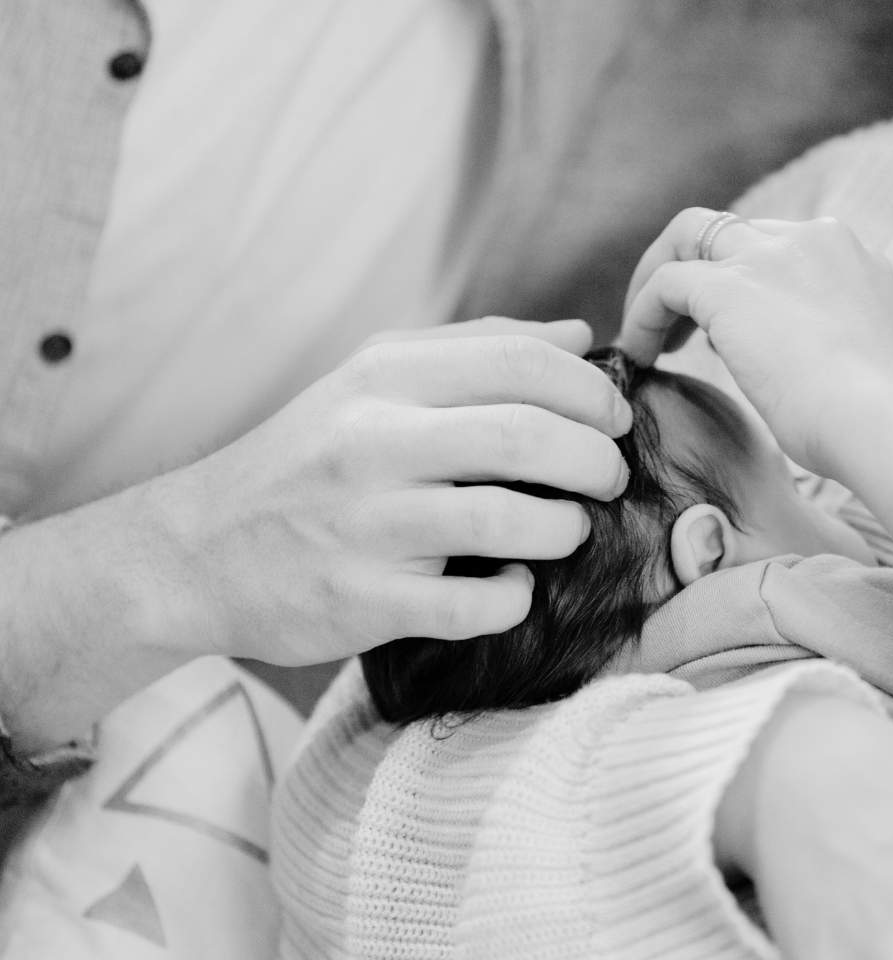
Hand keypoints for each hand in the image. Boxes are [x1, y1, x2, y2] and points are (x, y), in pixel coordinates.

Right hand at [140, 317, 631, 666]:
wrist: (195, 552)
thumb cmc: (307, 460)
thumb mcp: (372, 381)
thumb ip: (477, 350)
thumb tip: (580, 338)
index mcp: (383, 377)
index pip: (521, 363)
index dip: (591, 392)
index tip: (614, 418)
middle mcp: (372, 441)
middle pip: (528, 437)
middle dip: (596, 460)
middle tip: (609, 477)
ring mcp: (366, 524)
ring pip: (511, 521)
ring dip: (566, 529)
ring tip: (567, 529)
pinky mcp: (364, 602)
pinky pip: (477, 605)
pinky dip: (516, 598)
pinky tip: (513, 586)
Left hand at [617, 209, 892, 533]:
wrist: (887, 427)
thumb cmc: (877, 424)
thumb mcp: (855, 365)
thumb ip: (821, 344)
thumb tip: (781, 362)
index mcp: (851, 258)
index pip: (778, 247)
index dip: (743, 284)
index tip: (722, 338)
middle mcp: (815, 241)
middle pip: (730, 230)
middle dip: (695, 269)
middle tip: (675, 330)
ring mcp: (773, 256)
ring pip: (690, 234)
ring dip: (657, 280)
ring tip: (645, 341)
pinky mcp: (731, 288)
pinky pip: (666, 283)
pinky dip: (641, 315)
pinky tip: (636, 358)